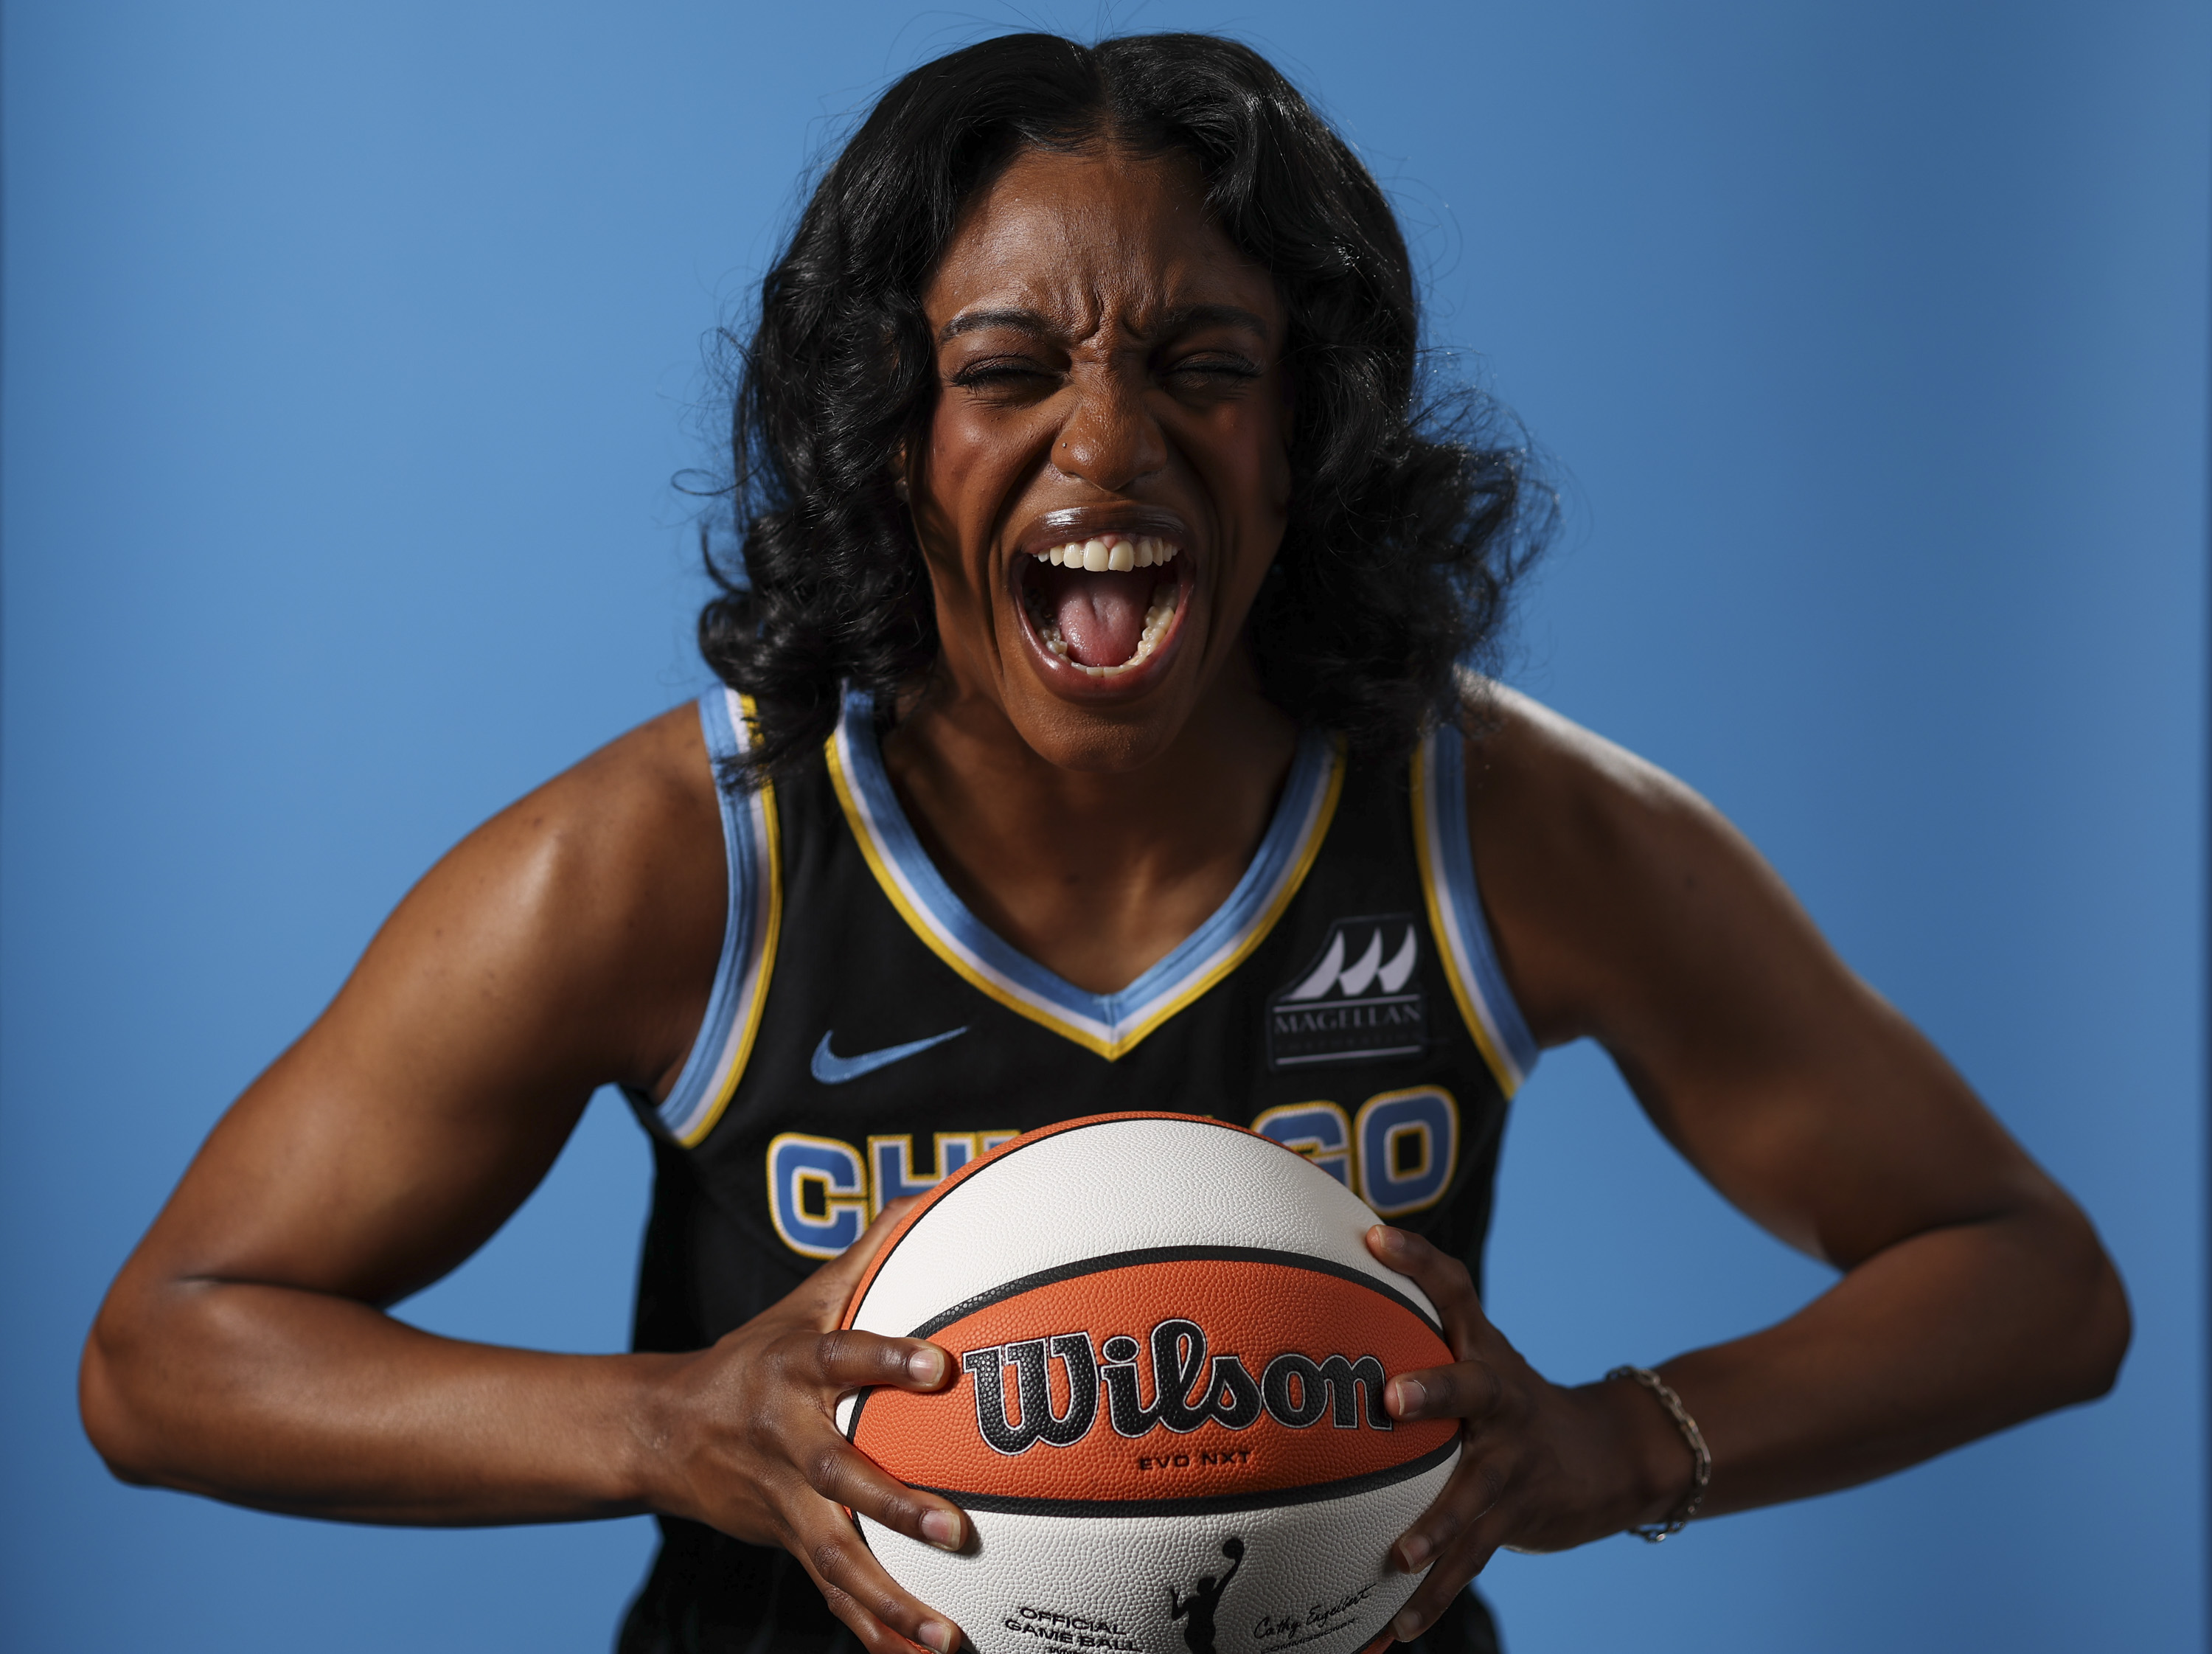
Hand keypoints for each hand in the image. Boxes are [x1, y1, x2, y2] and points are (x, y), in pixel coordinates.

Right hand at [645, 1199, 967, 1653]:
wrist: (665, 1432)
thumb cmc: (760, 1351)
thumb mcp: (807, 1296)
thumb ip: (875, 1247)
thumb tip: (939, 1184)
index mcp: (795, 1369)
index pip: (844, 1356)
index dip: (888, 1358)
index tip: (940, 1366)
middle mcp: (787, 1439)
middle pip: (839, 1475)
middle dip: (893, 1505)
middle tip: (953, 1529)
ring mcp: (784, 1502)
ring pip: (835, 1557)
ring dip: (890, 1599)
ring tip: (945, 1634)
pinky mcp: (787, 1544)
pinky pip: (832, 1596)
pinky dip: (871, 1632)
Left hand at [1364, 1224, 1696, 1641]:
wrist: (1606, 1456)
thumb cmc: (1509, 1394)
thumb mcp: (1478, 1346)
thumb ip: (1419, 1305)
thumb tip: (1345, 1249)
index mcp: (1483, 1354)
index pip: (1454, 1289)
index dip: (1419, 1259)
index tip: (1376, 1237)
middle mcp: (1500, 1404)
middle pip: (1471, 1387)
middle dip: (1435, 1389)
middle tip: (1393, 1399)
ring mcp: (1509, 1466)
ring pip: (1471, 1497)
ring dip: (1433, 1530)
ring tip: (1393, 1559)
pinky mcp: (1510, 1521)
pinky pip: (1465, 1565)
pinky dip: (1428, 1600)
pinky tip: (1389, 1634)